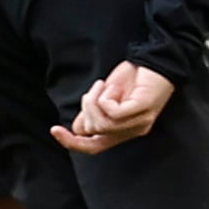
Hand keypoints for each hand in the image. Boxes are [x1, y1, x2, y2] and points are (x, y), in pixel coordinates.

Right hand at [53, 62, 174, 152]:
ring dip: (95, 100)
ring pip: (102, 123)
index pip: (94, 148)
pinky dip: (105, 97)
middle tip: (96, 89)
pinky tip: (113, 86)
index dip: (72, 143)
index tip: (54, 130)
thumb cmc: (132, 78)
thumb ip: (93, 113)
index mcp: (123, 131)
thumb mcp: (105, 96)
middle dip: (86, 108)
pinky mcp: (143, 110)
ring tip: (104, 86)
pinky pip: (112, 112)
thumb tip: (77, 128)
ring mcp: (140, 122)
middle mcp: (132, 131)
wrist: (154, 60)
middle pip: (93, 131)